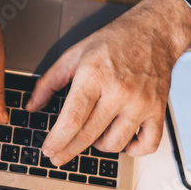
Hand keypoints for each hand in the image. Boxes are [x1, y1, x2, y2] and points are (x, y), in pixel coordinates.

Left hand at [26, 0, 190, 163]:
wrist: (153, 32)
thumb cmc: (114, 41)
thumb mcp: (74, 54)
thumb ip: (49, 82)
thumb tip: (32, 106)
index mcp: (94, 76)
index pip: (72, 119)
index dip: (57, 140)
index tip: (47, 149)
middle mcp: (119, 91)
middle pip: (89, 135)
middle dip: (68, 151)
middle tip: (57, 157)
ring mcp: (141, 103)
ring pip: (116, 144)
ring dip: (98, 147)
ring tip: (91, 136)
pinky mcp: (158, 110)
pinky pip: (147, 145)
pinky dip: (133, 150)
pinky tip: (123, 141)